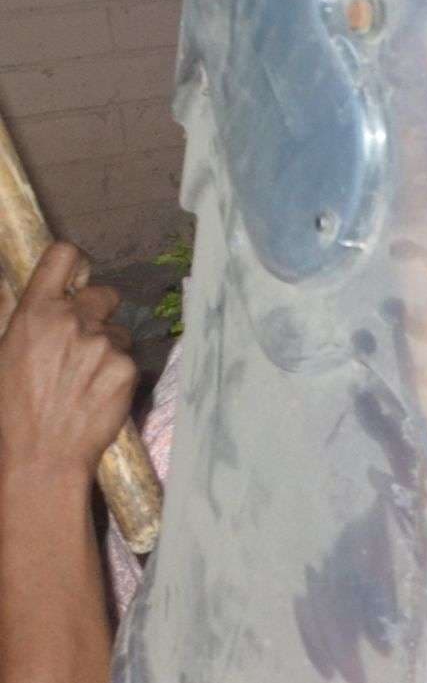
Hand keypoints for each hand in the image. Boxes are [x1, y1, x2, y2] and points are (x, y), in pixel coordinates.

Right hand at [0, 241, 136, 486]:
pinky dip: (116, 372)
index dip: (74, 263)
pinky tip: (95, 395)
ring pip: (117, 331)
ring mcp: (102, 343)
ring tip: (81, 381)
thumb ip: (19, 319)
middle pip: (103, 293)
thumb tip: (11, 283)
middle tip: (80, 345)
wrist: (40, 457)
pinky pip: (127, 358)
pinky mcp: (127, 366)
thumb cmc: (11, 410)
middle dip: (96, 313)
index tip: (76, 279)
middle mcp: (71, 320)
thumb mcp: (2, 355)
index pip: (62, 256)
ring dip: (106, 347)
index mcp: (34, 314)